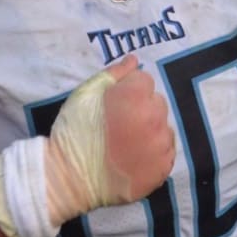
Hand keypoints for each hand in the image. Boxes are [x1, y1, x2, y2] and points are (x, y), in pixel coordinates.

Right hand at [45, 54, 174, 222]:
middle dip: (141, 108)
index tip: (112, 104)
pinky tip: (134, 157)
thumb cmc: (74, 130)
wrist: (70, 177)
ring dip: (150, 131)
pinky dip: (154, 153)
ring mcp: (160, 146)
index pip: (144, 81)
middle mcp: (154, 118)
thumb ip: (114, 74)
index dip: (127, 90)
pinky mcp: (162, 169)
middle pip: (157, 103)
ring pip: (163, 128)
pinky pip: (166, 152)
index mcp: (136, 96)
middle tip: (118, 124)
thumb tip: (134, 59)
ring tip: (126, 143)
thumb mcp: (87, 93)